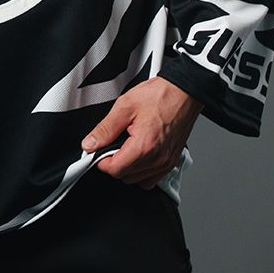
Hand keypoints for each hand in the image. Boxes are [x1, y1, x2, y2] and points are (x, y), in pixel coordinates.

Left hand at [80, 77, 203, 188]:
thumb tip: (90, 144)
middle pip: (125, 177)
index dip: (100, 161)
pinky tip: (139, 154)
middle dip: (114, 163)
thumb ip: (104, 129)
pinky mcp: (172, 161)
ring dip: (128, 168)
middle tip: (113, 144)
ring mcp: (166, 162)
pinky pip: (152, 178)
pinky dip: (142, 171)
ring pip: (138, 180)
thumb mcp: (125, 106)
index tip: (98, 151)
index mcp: (144, 146)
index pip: (114, 170)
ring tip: (127, 147)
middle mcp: (157, 159)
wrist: (183, 92)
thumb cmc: (160, 96)